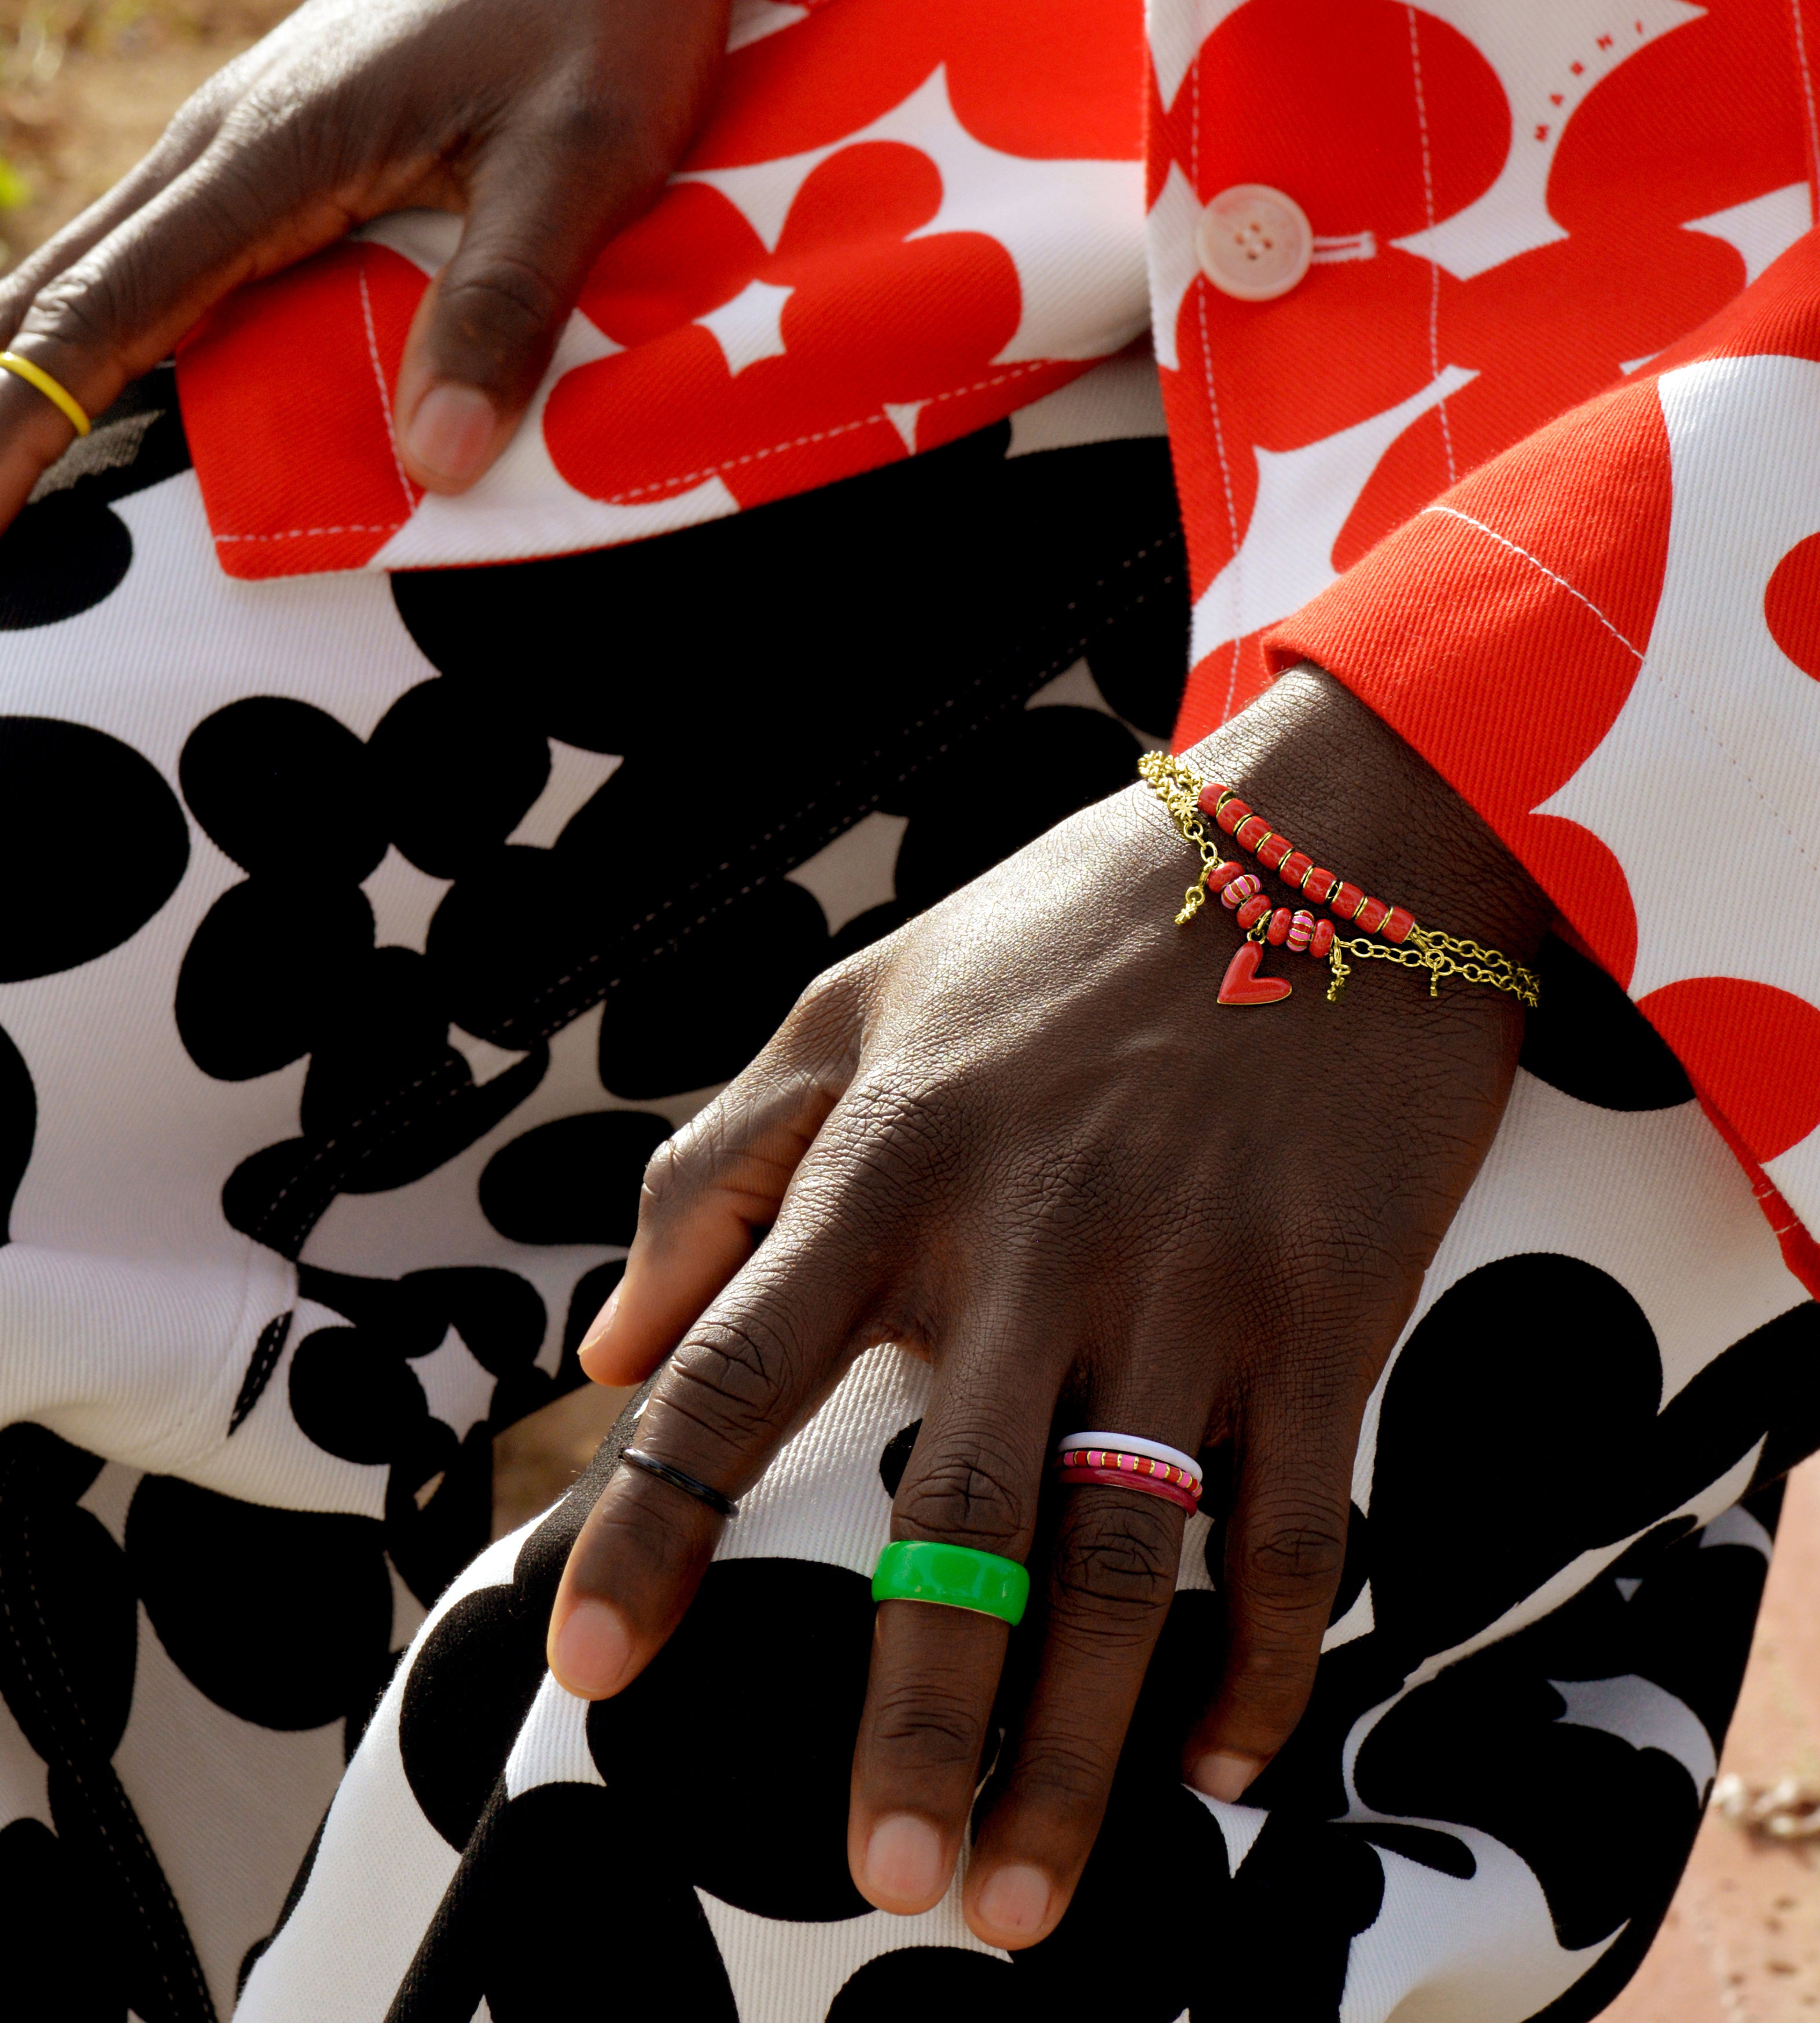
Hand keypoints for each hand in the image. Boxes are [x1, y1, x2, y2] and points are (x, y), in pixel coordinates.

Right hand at [0, 0, 727, 524]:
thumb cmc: (599, 13)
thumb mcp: (580, 160)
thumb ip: (508, 304)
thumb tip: (434, 460)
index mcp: (273, 152)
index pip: (111, 304)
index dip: (31, 412)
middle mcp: (230, 147)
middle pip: (75, 285)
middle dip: (10, 399)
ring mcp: (252, 148)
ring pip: (115, 268)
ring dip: (53, 365)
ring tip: (16, 470)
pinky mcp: (291, 158)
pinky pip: (180, 259)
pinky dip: (126, 330)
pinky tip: (117, 392)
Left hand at [547, 664, 1548, 1948]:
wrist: (1328, 848)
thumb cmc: (1067, 931)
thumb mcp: (856, 1002)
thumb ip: (720, 1162)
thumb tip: (610, 1340)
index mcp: (892, 1164)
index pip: (735, 1380)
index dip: (654, 1536)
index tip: (593, 1671)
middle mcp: (1032, 1244)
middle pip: (952, 1523)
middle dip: (909, 1714)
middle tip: (876, 1873)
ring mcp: (1193, 1286)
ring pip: (1127, 1564)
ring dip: (1077, 1751)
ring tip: (1020, 1895)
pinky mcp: (1334, 1308)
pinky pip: (1298, 1526)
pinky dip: (1263, 1663)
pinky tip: (1223, 1757)